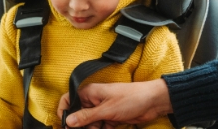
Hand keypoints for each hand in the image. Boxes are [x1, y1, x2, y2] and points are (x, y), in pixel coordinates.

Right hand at [57, 79, 171, 128]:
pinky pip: (101, 126)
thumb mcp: (106, 110)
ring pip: (90, 124)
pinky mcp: (111, 118)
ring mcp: (102, 109)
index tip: (65, 126)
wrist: (152, 102)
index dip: (64, 112)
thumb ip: (86, 116)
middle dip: (80, 126)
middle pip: (78, 116)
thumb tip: (68, 121)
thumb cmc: (130, 98)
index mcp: (89, 92)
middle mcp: (93, 100)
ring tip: (102, 126)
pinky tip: (107, 128)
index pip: (68, 100)